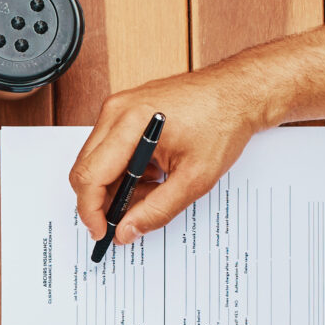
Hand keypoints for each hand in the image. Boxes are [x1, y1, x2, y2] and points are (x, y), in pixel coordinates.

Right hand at [70, 56, 265, 243]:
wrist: (238, 93)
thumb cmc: (222, 122)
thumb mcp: (194, 178)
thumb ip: (156, 210)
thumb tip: (126, 231)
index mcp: (130, 123)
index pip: (89, 176)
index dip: (91, 211)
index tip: (102, 231)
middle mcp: (116, 110)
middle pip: (86, 169)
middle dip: (103, 200)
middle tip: (126, 220)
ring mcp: (119, 108)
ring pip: (97, 162)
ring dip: (118, 186)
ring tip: (154, 191)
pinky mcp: (126, 110)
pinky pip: (110, 149)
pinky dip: (126, 170)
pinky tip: (154, 174)